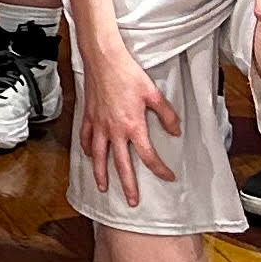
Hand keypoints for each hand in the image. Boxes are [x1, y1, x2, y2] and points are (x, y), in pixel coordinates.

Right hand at [71, 42, 176, 210]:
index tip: (168, 176)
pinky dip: (86, 149)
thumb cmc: (128, 74)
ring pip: (98, 156)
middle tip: (132, 202)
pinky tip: (88, 155)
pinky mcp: (89, 116)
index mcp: (133, 126)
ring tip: (103, 187)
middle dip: (128, 185)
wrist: (103, 59)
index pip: (148, 156)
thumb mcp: (153, 93)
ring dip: (101, 174)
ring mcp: (99, 125)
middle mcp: (114, 130)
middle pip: (121, 165)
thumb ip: (166, 114)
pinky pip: (85, 137)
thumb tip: (175, 131)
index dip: (160, 170)